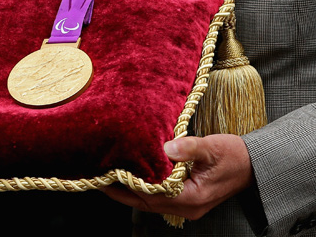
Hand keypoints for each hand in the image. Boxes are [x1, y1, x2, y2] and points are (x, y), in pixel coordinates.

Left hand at [100, 134, 254, 219]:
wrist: (255, 165)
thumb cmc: (235, 155)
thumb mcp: (213, 147)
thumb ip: (190, 147)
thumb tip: (167, 147)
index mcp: (190, 197)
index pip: (149, 195)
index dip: (126, 186)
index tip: (107, 175)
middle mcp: (186, 207)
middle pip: (145, 203)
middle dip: (121, 192)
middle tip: (99, 178)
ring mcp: (188, 207)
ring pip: (151, 204)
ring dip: (131, 193)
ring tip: (111, 178)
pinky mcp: (188, 202)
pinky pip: (159, 200)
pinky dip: (144, 191)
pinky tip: (134, 180)